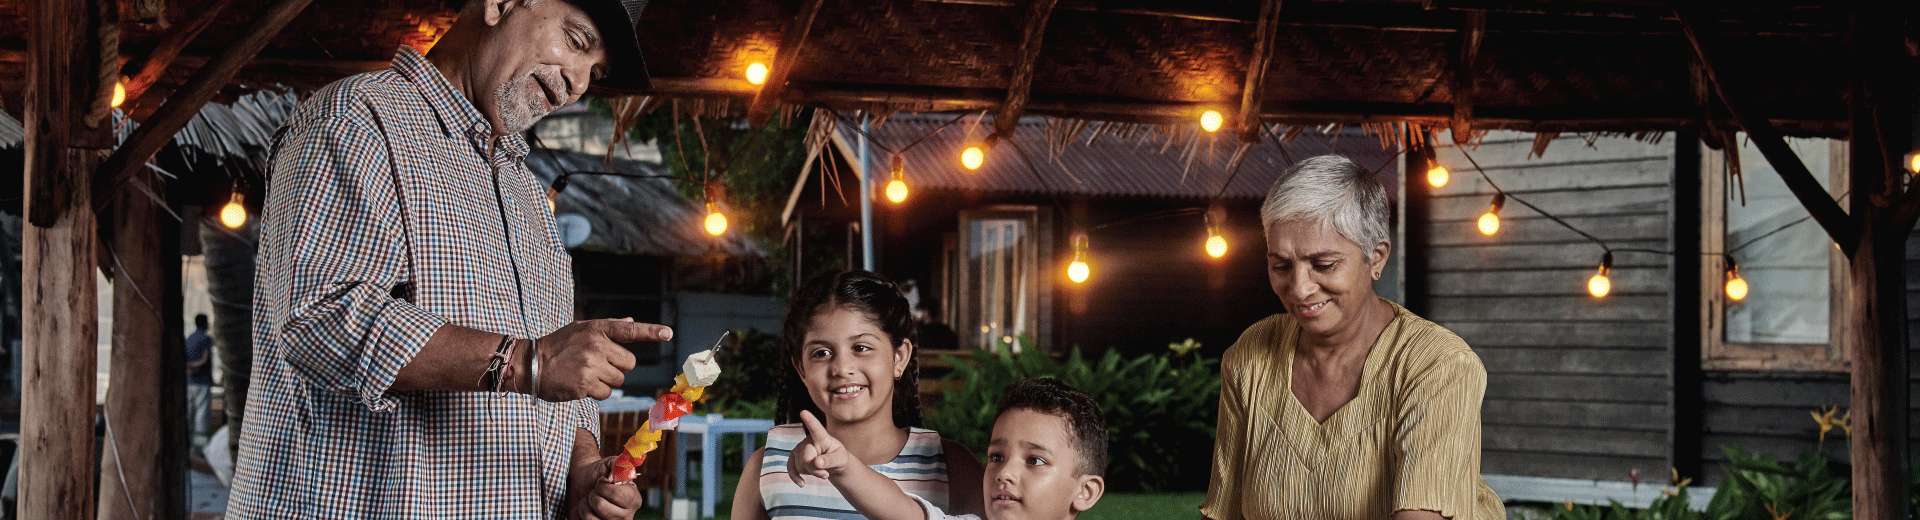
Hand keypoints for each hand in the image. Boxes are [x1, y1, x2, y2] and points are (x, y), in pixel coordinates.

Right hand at [535, 319, 670, 401]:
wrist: (530, 363)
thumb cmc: (558, 346)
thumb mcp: (580, 329)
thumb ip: (607, 327)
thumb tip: (630, 321)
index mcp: (597, 329)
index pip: (629, 330)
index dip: (650, 332)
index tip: (668, 333)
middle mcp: (596, 345)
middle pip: (629, 363)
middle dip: (617, 368)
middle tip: (596, 366)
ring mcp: (591, 365)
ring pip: (618, 380)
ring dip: (606, 381)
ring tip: (585, 374)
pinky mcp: (585, 384)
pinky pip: (606, 392)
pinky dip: (597, 392)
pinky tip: (581, 385)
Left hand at [569, 455, 643, 519]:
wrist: (584, 481)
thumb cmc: (599, 473)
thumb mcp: (610, 463)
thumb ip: (620, 463)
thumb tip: (631, 472)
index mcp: (633, 500)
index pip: (617, 494)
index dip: (604, 486)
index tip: (602, 480)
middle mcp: (625, 516)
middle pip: (600, 506)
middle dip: (593, 494)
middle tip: (595, 491)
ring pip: (590, 517)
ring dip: (585, 504)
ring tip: (590, 499)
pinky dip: (580, 512)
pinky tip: (586, 508)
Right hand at [788, 410, 853, 486]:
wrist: (832, 464)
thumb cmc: (838, 458)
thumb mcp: (840, 460)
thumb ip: (830, 460)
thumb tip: (817, 463)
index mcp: (822, 436)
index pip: (816, 428)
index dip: (810, 421)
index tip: (803, 412)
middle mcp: (808, 440)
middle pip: (806, 456)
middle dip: (815, 469)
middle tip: (825, 474)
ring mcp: (800, 448)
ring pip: (800, 464)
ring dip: (811, 473)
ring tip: (822, 473)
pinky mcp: (795, 457)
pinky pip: (791, 467)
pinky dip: (795, 476)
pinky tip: (802, 483)